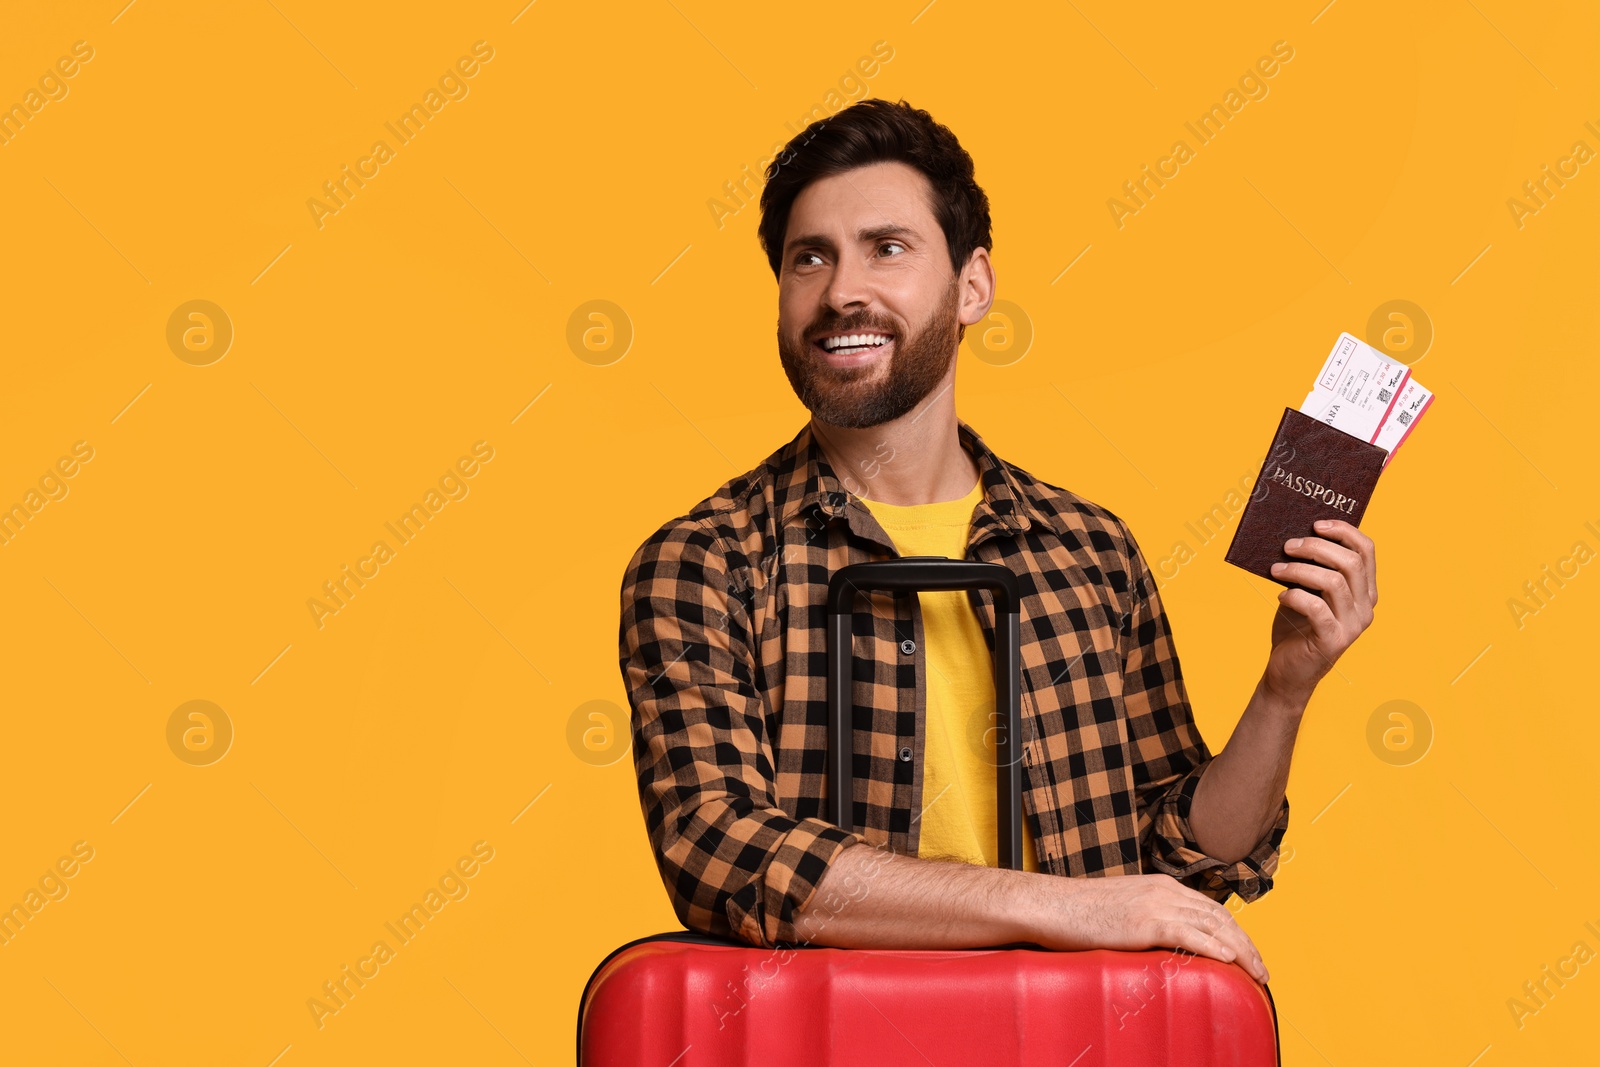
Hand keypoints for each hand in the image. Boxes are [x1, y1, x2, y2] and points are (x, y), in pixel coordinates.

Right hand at [1036, 873, 1268, 983]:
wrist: (1051, 905)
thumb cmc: (1079, 912)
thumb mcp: (1123, 909)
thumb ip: (1148, 918)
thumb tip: (1163, 943)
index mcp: (1161, 886)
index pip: (1211, 909)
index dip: (1236, 932)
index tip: (1248, 954)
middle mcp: (1164, 891)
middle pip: (1220, 916)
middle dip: (1246, 944)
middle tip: (1262, 969)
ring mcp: (1155, 904)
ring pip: (1212, 926)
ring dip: (1240, 950)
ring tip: (1256, 971)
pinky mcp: (1144, 922)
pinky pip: (1189, 935)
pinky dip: (1214, 947)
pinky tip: (1229, 960)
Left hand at [1265, 518, 1376, 701]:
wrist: (1288, 672)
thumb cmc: (1297, 627)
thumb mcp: (1309, 592)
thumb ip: (1313, 569)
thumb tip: (1295, 536)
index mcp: (1365, 591)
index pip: (1367, 551)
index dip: (1344, 531)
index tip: (1315, 524)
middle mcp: (1366, 607)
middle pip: (1350, 562)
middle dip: (1316, 548)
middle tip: (1288, 546)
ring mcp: (1353, 625)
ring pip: (1333, 582)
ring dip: (1300, 570)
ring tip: (1277, 569)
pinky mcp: (1333, 640)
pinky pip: (1316, 608)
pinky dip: (1295, 596)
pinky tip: (1281, 596)